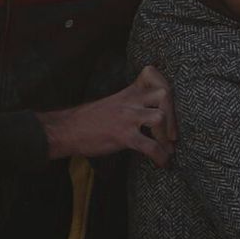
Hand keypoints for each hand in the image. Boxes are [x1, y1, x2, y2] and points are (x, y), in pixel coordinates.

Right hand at [43, 69, 174, 165]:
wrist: (65, 130)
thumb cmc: (89, 120)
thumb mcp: (113, 103)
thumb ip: (132, 103)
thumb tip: (154, 114)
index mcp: (128, 93)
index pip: (152, 74)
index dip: (165, 85)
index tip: (168, 105)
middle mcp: (130, 102)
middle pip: (164, 95)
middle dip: (174, 115)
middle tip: (173, 135)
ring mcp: (127, 118)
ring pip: (159, 117)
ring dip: (167, 136)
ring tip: (168, 149)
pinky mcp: (123, 136)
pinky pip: (150, 146)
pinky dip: (161, 156)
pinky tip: (162, 163)